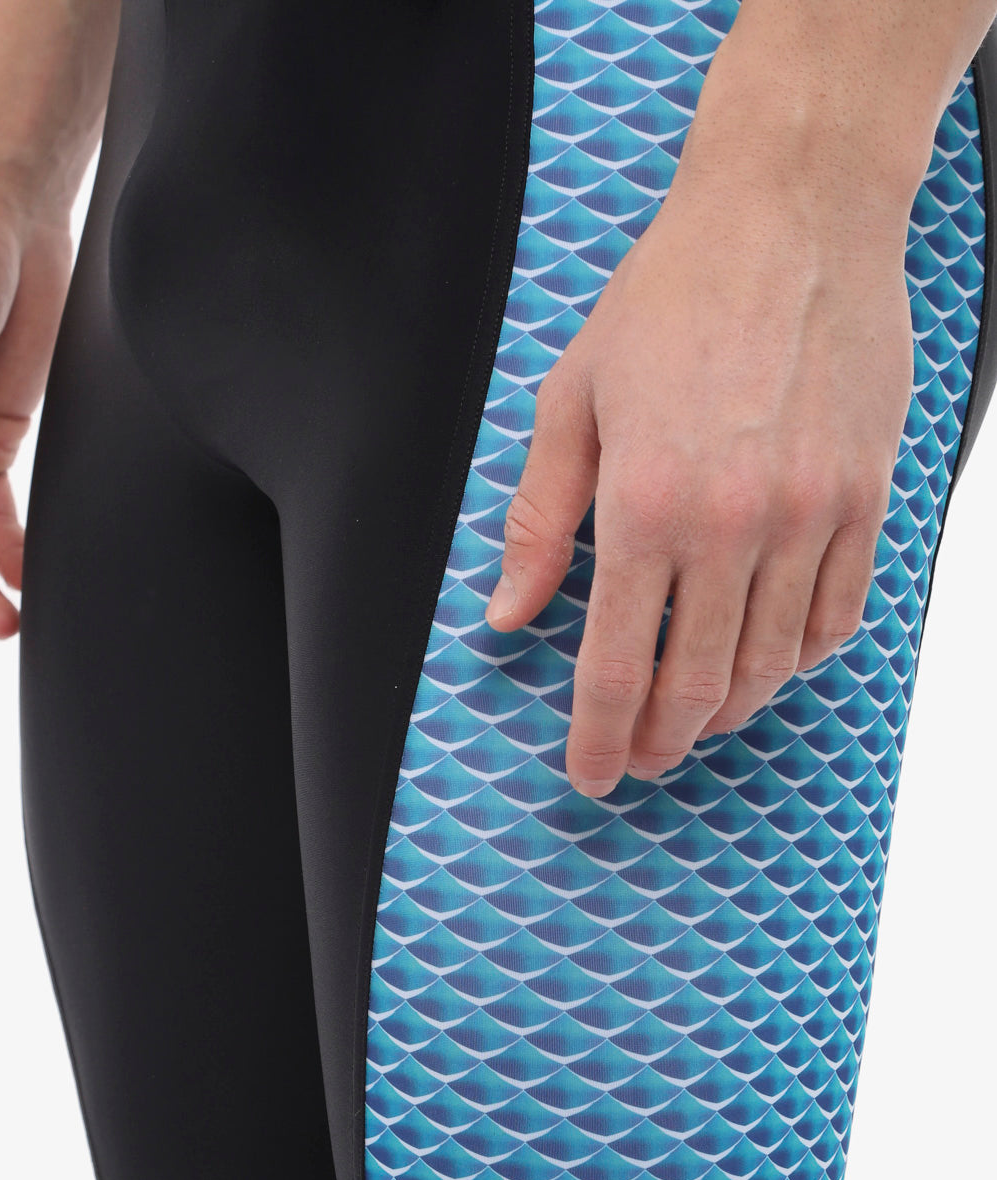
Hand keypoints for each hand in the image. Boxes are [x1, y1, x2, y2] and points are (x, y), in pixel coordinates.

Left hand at [484, 158, 916, 798]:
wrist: (793, 212)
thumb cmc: (671, 297)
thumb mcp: (571, 400)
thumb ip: (539, 521)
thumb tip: (508, 615)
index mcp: (645, 504)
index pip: (613, 664)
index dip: (597, 736)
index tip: (589, 774)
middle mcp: (733, 525)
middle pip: (696, 684)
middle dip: (659, 741)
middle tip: (639, 760)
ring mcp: (810, 515)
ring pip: (770, 663)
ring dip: (728, 712)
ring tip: (696, 724)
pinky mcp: (865, 495)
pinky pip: (839, 612)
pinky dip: (800, 656)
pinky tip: (770, 663)